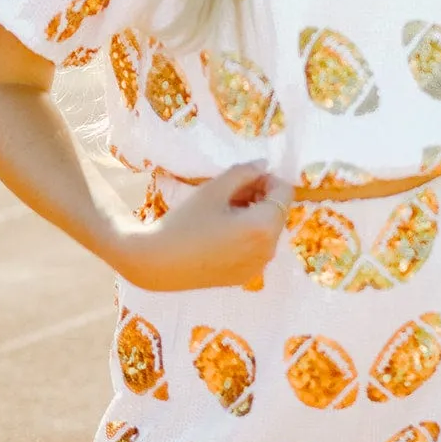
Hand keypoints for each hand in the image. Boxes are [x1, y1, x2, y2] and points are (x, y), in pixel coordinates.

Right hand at [111, 159, 294, 291]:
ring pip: (267, 230)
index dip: (266, 179)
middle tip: (228, 193)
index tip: (242, 179)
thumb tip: (265, 164)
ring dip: (252, 216)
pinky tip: (218, 234)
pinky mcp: (245, 277)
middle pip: (277, 211)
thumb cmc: (184, 222)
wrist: (157, 263)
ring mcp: (258, 267)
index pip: (284, 191)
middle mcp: (268, 250)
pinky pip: (256, 248)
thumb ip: (244, 172)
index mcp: (264, 227)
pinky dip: (246, 236)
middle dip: (259, 197)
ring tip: (221, 212)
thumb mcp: (214, 189)